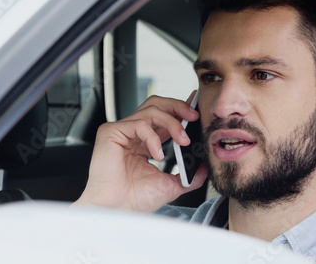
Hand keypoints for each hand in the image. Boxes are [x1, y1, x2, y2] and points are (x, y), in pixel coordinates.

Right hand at [74, 92, 207, 212]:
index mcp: (145, 142)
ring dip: (172, 122)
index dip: (181, 111)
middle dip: (178, 106)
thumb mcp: (170, 185)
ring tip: (183, 140)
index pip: (164, 117)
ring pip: (150, 110)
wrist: (116, 211)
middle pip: (157, 104)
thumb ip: (188, 175)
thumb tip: (205, 168)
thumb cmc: (134, 199)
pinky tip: (157, 155)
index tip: (198, 113)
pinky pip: (138, 124)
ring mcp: (121, 131)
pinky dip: (153, 137)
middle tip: (194, 117)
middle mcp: (133, 133)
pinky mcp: (111, 132)